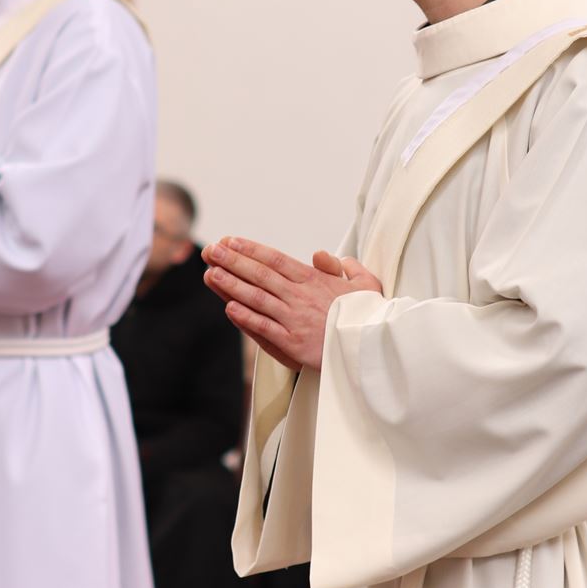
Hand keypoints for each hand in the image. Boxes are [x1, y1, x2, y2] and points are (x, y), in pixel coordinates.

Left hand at [201, 237, 381, 372]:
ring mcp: (295, 319)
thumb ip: (344, 266)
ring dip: (231, 285)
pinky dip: (246, 317)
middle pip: (260, 274)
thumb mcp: (364, 283)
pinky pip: (264, 327)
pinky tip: (229, 308)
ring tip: (211, 274)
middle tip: (210, 250)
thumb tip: (323, 255)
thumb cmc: (370, 316)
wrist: (376, 346)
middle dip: (232, 261)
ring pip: (257, 298)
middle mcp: (300, 296)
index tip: (230, 241)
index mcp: (314, 280)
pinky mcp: (293, 342)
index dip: (250, 249)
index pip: (276, 259)